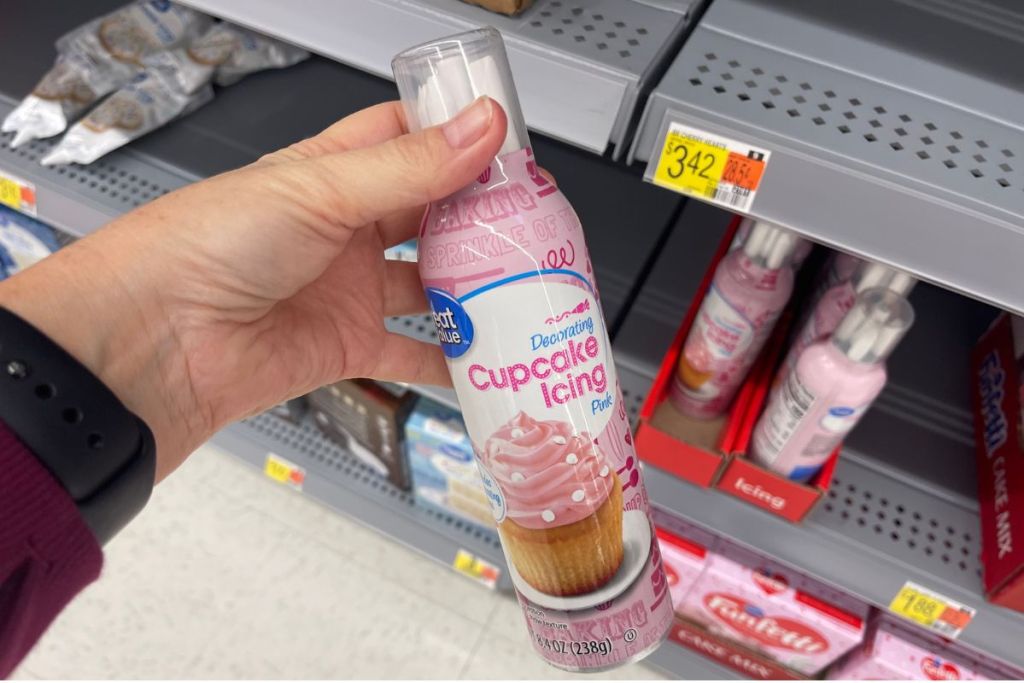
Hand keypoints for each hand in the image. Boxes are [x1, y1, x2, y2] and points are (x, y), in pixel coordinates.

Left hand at [0, 96, 506, 481]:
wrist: (156, 342)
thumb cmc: (206, 246)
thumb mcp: (319, 190)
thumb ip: (408, 168)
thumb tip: (480, 128)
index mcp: (329, 172)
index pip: (408, 142)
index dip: (458, 140)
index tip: (509, 147)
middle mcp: (342, 229)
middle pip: (429, 215)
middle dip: (478, 219)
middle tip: (530, 222)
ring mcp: (347, 288)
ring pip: (429, 284)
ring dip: (473, 288)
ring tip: (522, 285)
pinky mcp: (347, 344)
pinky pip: (412, 351)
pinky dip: (449, 359)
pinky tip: (483, 356)